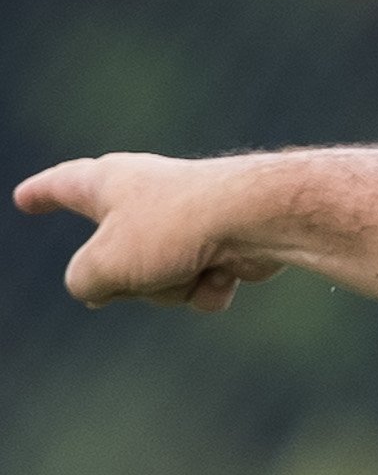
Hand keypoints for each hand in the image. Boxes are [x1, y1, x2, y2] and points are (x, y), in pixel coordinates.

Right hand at [14, 153, 285, 312]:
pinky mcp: (224, 245)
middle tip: (155, 259)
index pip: (63, 186)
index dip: (42, 194)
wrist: (256, 219)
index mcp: (110, 183)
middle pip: (115, 263)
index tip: (25, 197)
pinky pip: (198, 290)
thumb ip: (83, 281)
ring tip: (189, 263)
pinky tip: (224, 271)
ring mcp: (187, 224)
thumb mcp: (101, 264)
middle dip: (132, 279)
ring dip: (171, 288)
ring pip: (158, 285)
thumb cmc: (174, 228)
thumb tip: (99, 290)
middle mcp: (148, 198)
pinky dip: (209, 289)